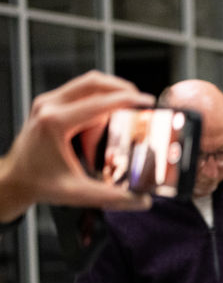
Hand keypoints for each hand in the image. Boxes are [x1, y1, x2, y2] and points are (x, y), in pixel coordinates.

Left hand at [0, 71, 155, 221]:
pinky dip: (97, 101)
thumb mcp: (78, 193)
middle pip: (94, 82)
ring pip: (87, 85)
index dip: (128, 100)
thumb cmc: (38, 183)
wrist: (14, 180)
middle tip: (140, 102)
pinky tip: (104, 121)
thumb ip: (113, 198)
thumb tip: (141, 200)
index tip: (147, 102)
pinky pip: (79, 93)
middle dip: (122, 88)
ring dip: (109, 95)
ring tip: (122, 115)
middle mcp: (49, 107)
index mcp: (55, 123)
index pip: (99, 102)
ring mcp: (47, 103)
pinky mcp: (49, 105)